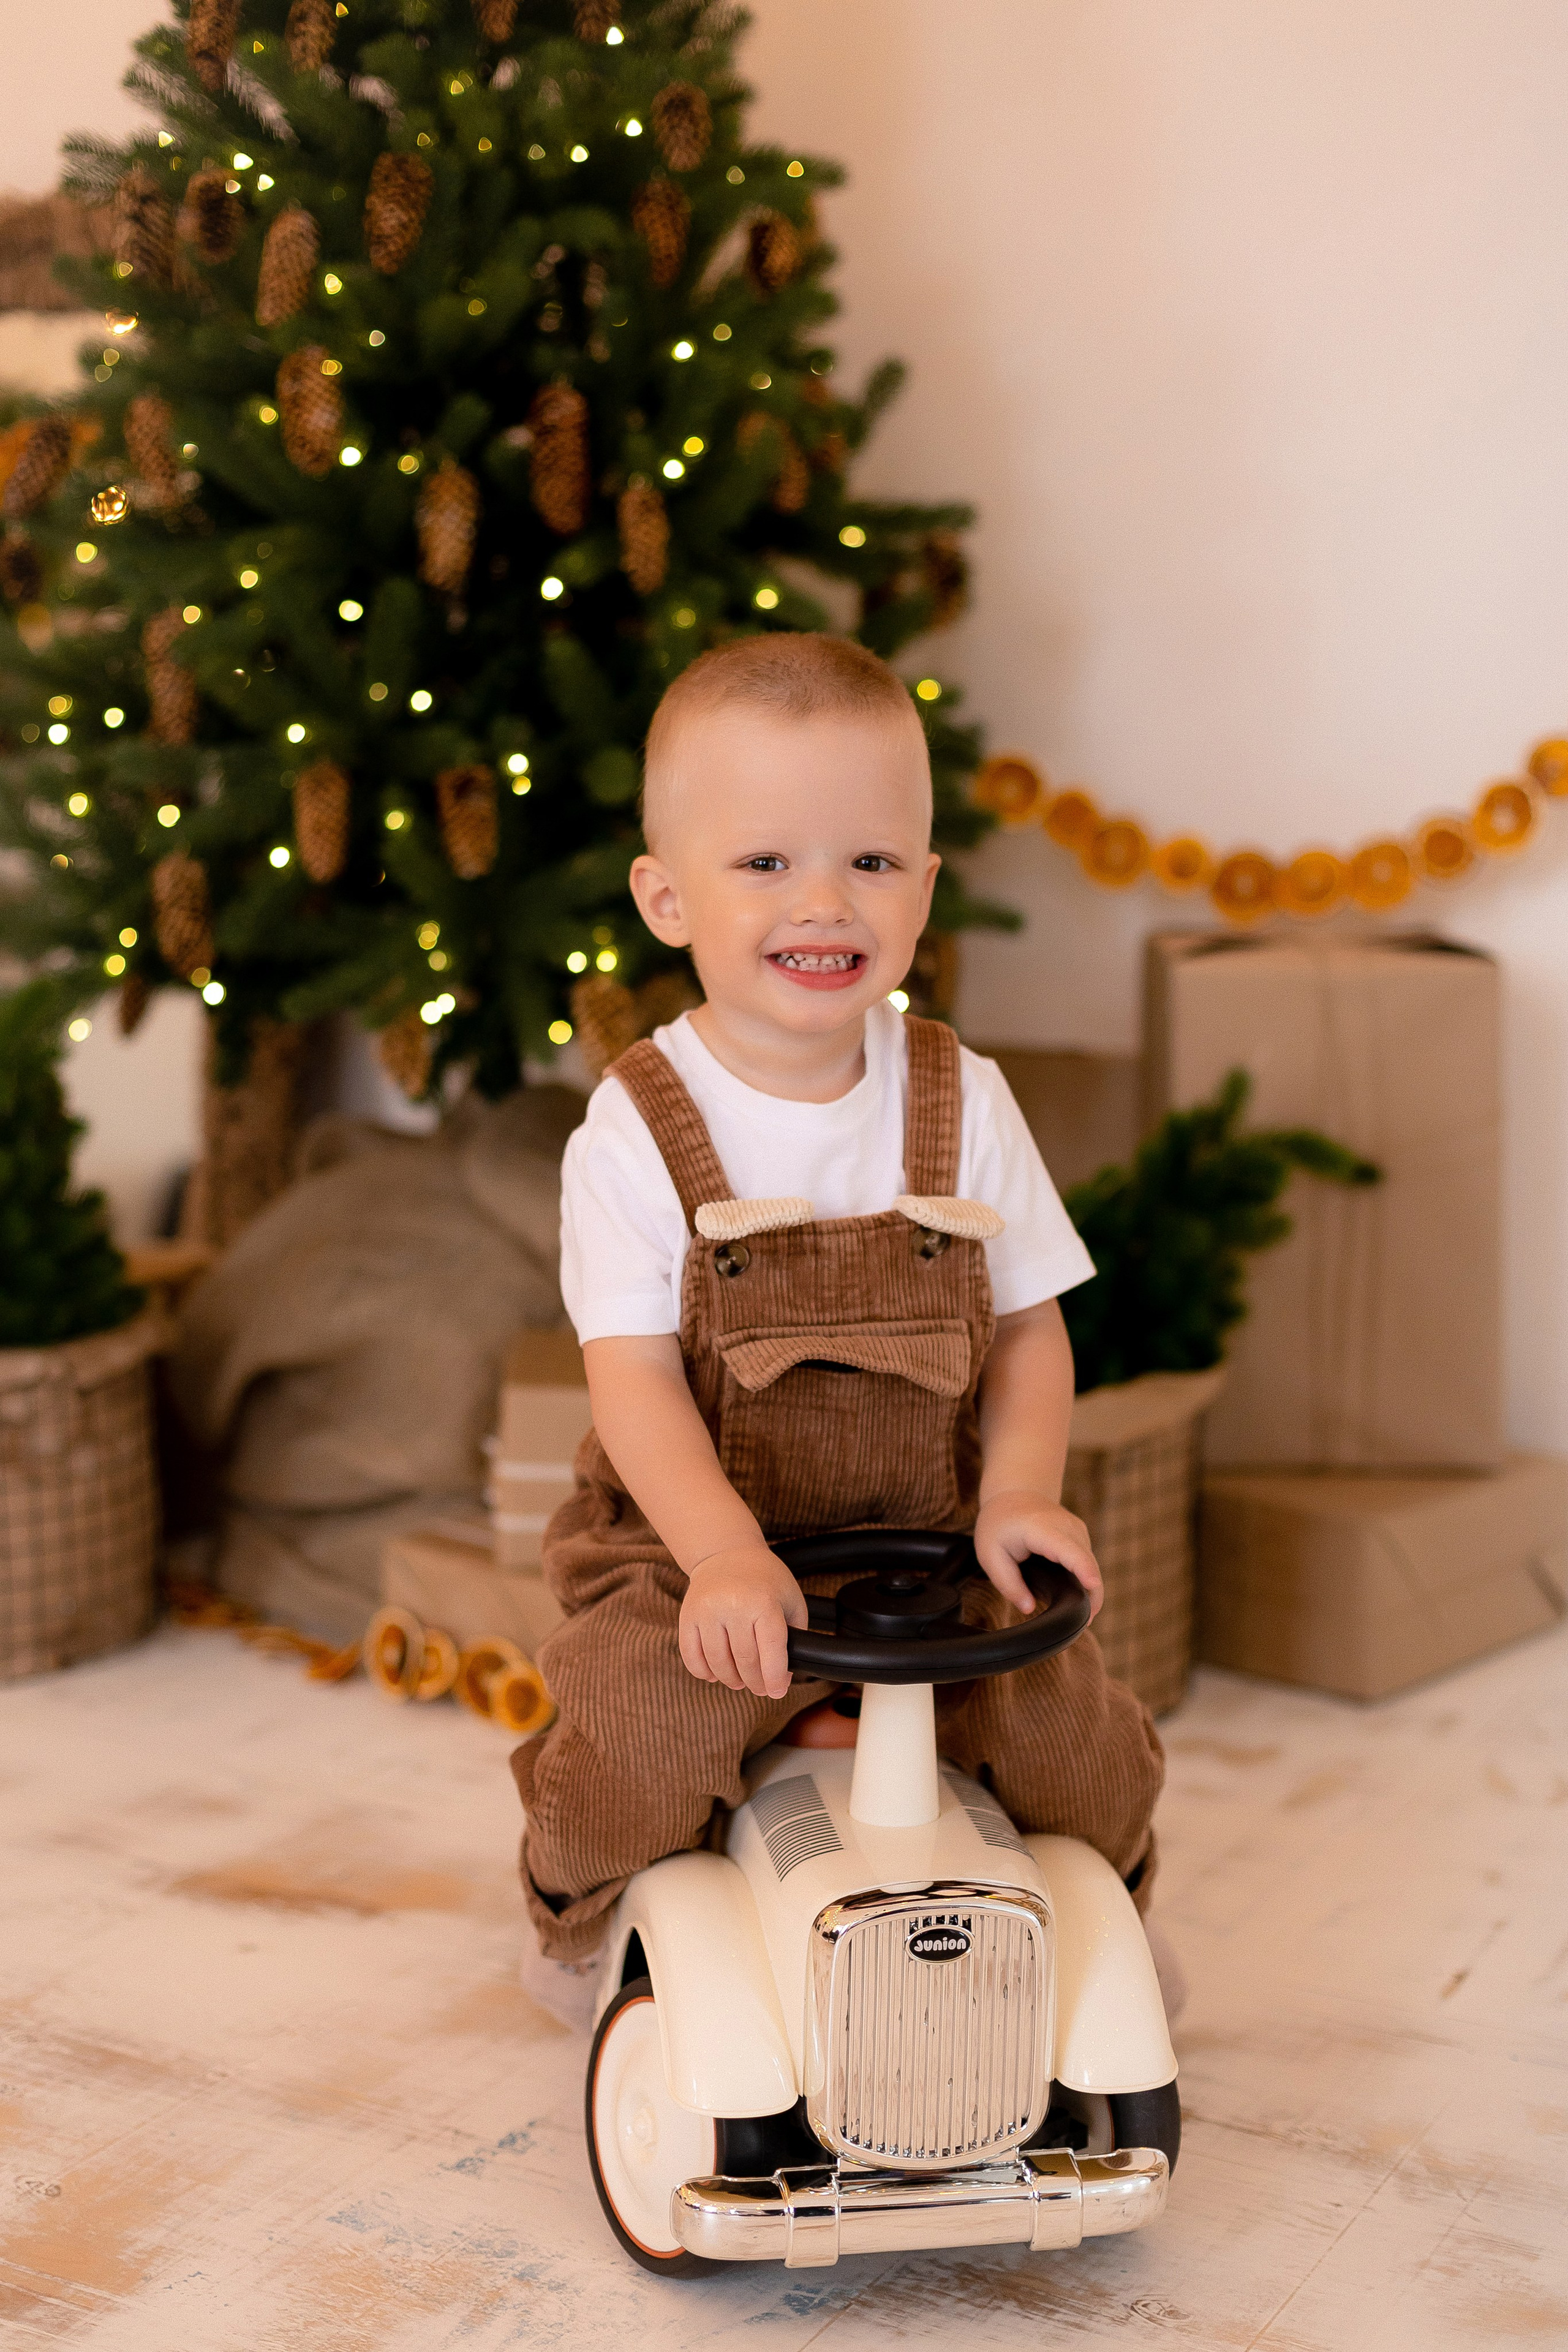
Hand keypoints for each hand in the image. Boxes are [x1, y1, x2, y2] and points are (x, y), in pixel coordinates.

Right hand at [679, 1544, 809, 1699]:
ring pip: (718, 1663)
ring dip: (731, 1680)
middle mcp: (733, 1604)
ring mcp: (707, 1610)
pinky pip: (691, 1656)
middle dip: (755, 1682)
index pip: (771, 1648)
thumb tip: (783, 1678)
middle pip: (745, 1661)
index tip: (777, 1692)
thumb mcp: (791, 1601)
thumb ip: (795, 1637)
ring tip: (739, 1681)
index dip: (775, 1677)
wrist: (727, 1554)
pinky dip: (703, 1672)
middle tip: (761, 1688)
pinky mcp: (687, 1616)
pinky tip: (714, 1674)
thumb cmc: (765, 1581)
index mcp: (764, 1601)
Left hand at [974, 1489, 1102, 1620]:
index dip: (1082, 1568)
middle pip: (1088, 1563)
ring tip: (1080, 1617)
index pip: (1068, 1549)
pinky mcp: (1082, 1538)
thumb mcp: (990, 1554)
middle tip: (1082, 1625)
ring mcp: (1078, 1531)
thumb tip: (1029, 1608)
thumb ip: (1008, 1584)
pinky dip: (1086, 1581)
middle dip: (1091, 1594)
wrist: (1015, 1492)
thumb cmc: (1000, 1524)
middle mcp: (1067, 1527)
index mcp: (1041, 1529)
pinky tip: (1077, 1598)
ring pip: (1092, 1566)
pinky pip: (1089, 1563)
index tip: (1093, 1585)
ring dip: (1089, 1590)